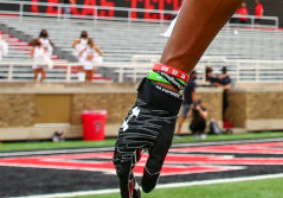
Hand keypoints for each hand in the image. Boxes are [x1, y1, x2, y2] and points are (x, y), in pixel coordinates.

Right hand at [113, 79, 182, 196]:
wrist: (160, 95)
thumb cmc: (162, 122)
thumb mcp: (160, 148)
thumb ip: (153, 169)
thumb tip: (147, 189)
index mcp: (126, 148)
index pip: (123, 175)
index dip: (126, 190)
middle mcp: (122, 142)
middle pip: (120, 168)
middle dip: (126, 183)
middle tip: (134, 195)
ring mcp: (125, 134)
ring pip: (122, 157)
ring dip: (127, 171)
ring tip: (134, 183)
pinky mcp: (130, 129)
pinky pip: (126, 148)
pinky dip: (130, 158)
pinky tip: (137, 159)